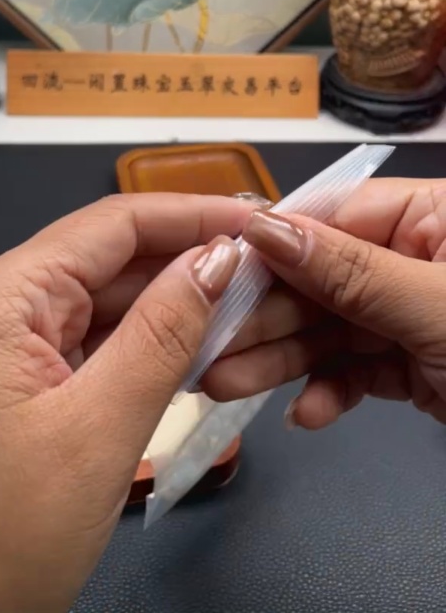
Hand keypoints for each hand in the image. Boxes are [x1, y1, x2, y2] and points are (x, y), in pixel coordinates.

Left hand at [0, 193, 249, 612]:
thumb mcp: (96, 432)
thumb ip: (162, 336)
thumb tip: (216, 260)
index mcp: (2, 298)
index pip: (113, 224)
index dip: (193, 214)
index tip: (259, 221)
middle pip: (109, 260)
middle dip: (188, 262)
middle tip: (266, 274)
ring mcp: (1, 347)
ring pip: (102, 304)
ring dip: (170, 307)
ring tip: (243, 311)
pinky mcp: (11, 385)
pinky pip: (87, 345)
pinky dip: (140, 347)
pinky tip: (190, 353)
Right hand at [202, 178, 445, 428]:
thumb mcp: (433, 305)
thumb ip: (351, 270)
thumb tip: (265, 227)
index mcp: (429, 215)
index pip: (334, 216)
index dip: (272, 244)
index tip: (212, 270)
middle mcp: (414, 255)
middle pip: (321, 278)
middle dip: (264, 316)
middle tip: (204, 343)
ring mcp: (412, 312)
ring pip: (330, 329)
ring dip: (281, 360)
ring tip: (223, 384)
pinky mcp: (415, 364)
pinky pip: (359, 369)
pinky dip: (332, 391)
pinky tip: (306, 413)